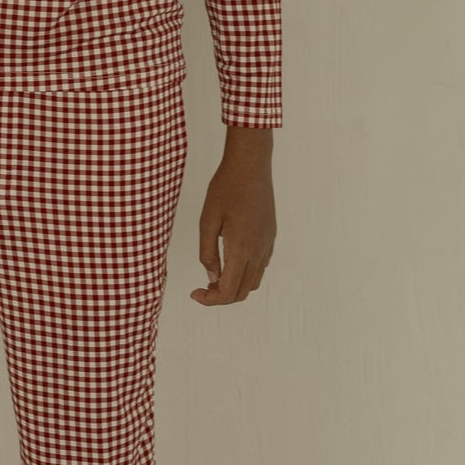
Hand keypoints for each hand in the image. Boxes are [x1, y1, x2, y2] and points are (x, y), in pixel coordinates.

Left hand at [189, 139, 276, 304]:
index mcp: (241, 249)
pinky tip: (231, 260)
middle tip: (202, 286)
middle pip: (242, 292)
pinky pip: (261, 266)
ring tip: (215, 275)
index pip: (228, 291)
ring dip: (235, 286)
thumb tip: (212, 278)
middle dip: (221, 296)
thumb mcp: (208, 220)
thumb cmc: (225, 188)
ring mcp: (267, 244)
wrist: (251, 164)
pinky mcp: (270, 236)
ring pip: (254, 281)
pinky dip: (245, 273)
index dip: (210, 299)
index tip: (195, 293)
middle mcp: (258, 251)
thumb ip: (208, 253)